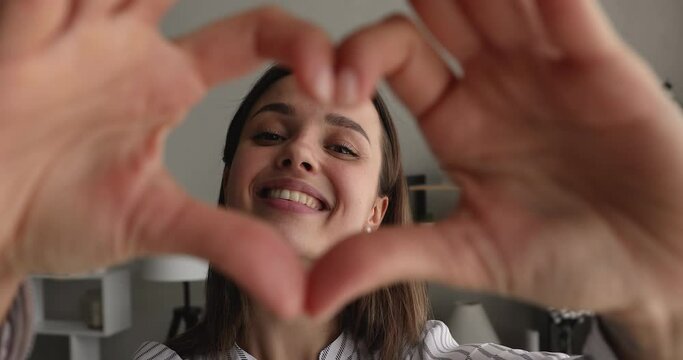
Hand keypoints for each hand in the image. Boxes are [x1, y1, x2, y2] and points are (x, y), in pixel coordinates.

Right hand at [0, 1, 334, 317]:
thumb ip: (228, 242)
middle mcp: (124, 47)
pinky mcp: (17, 44)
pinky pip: (40, 4)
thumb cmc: (57, 214)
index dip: (297, 44)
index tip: (331, 81)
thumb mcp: (156, 222)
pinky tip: (74, 0)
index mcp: (167, 82)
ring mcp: (72, 38)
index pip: (252, 36)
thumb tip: (295, 288)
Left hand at [308, 0, 682, 354]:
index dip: (362, 55)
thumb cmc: (568, 260)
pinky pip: (569, 15)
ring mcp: (545, 68)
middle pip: (445, 12)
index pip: (398, 57)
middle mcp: (495, 84)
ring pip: (501, 1)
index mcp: (456, 120)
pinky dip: (549, 0)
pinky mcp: (599, 64)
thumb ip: (391, 256)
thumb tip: (313, 290)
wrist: (653, 269)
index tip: (338, 81)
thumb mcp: (466, 255)